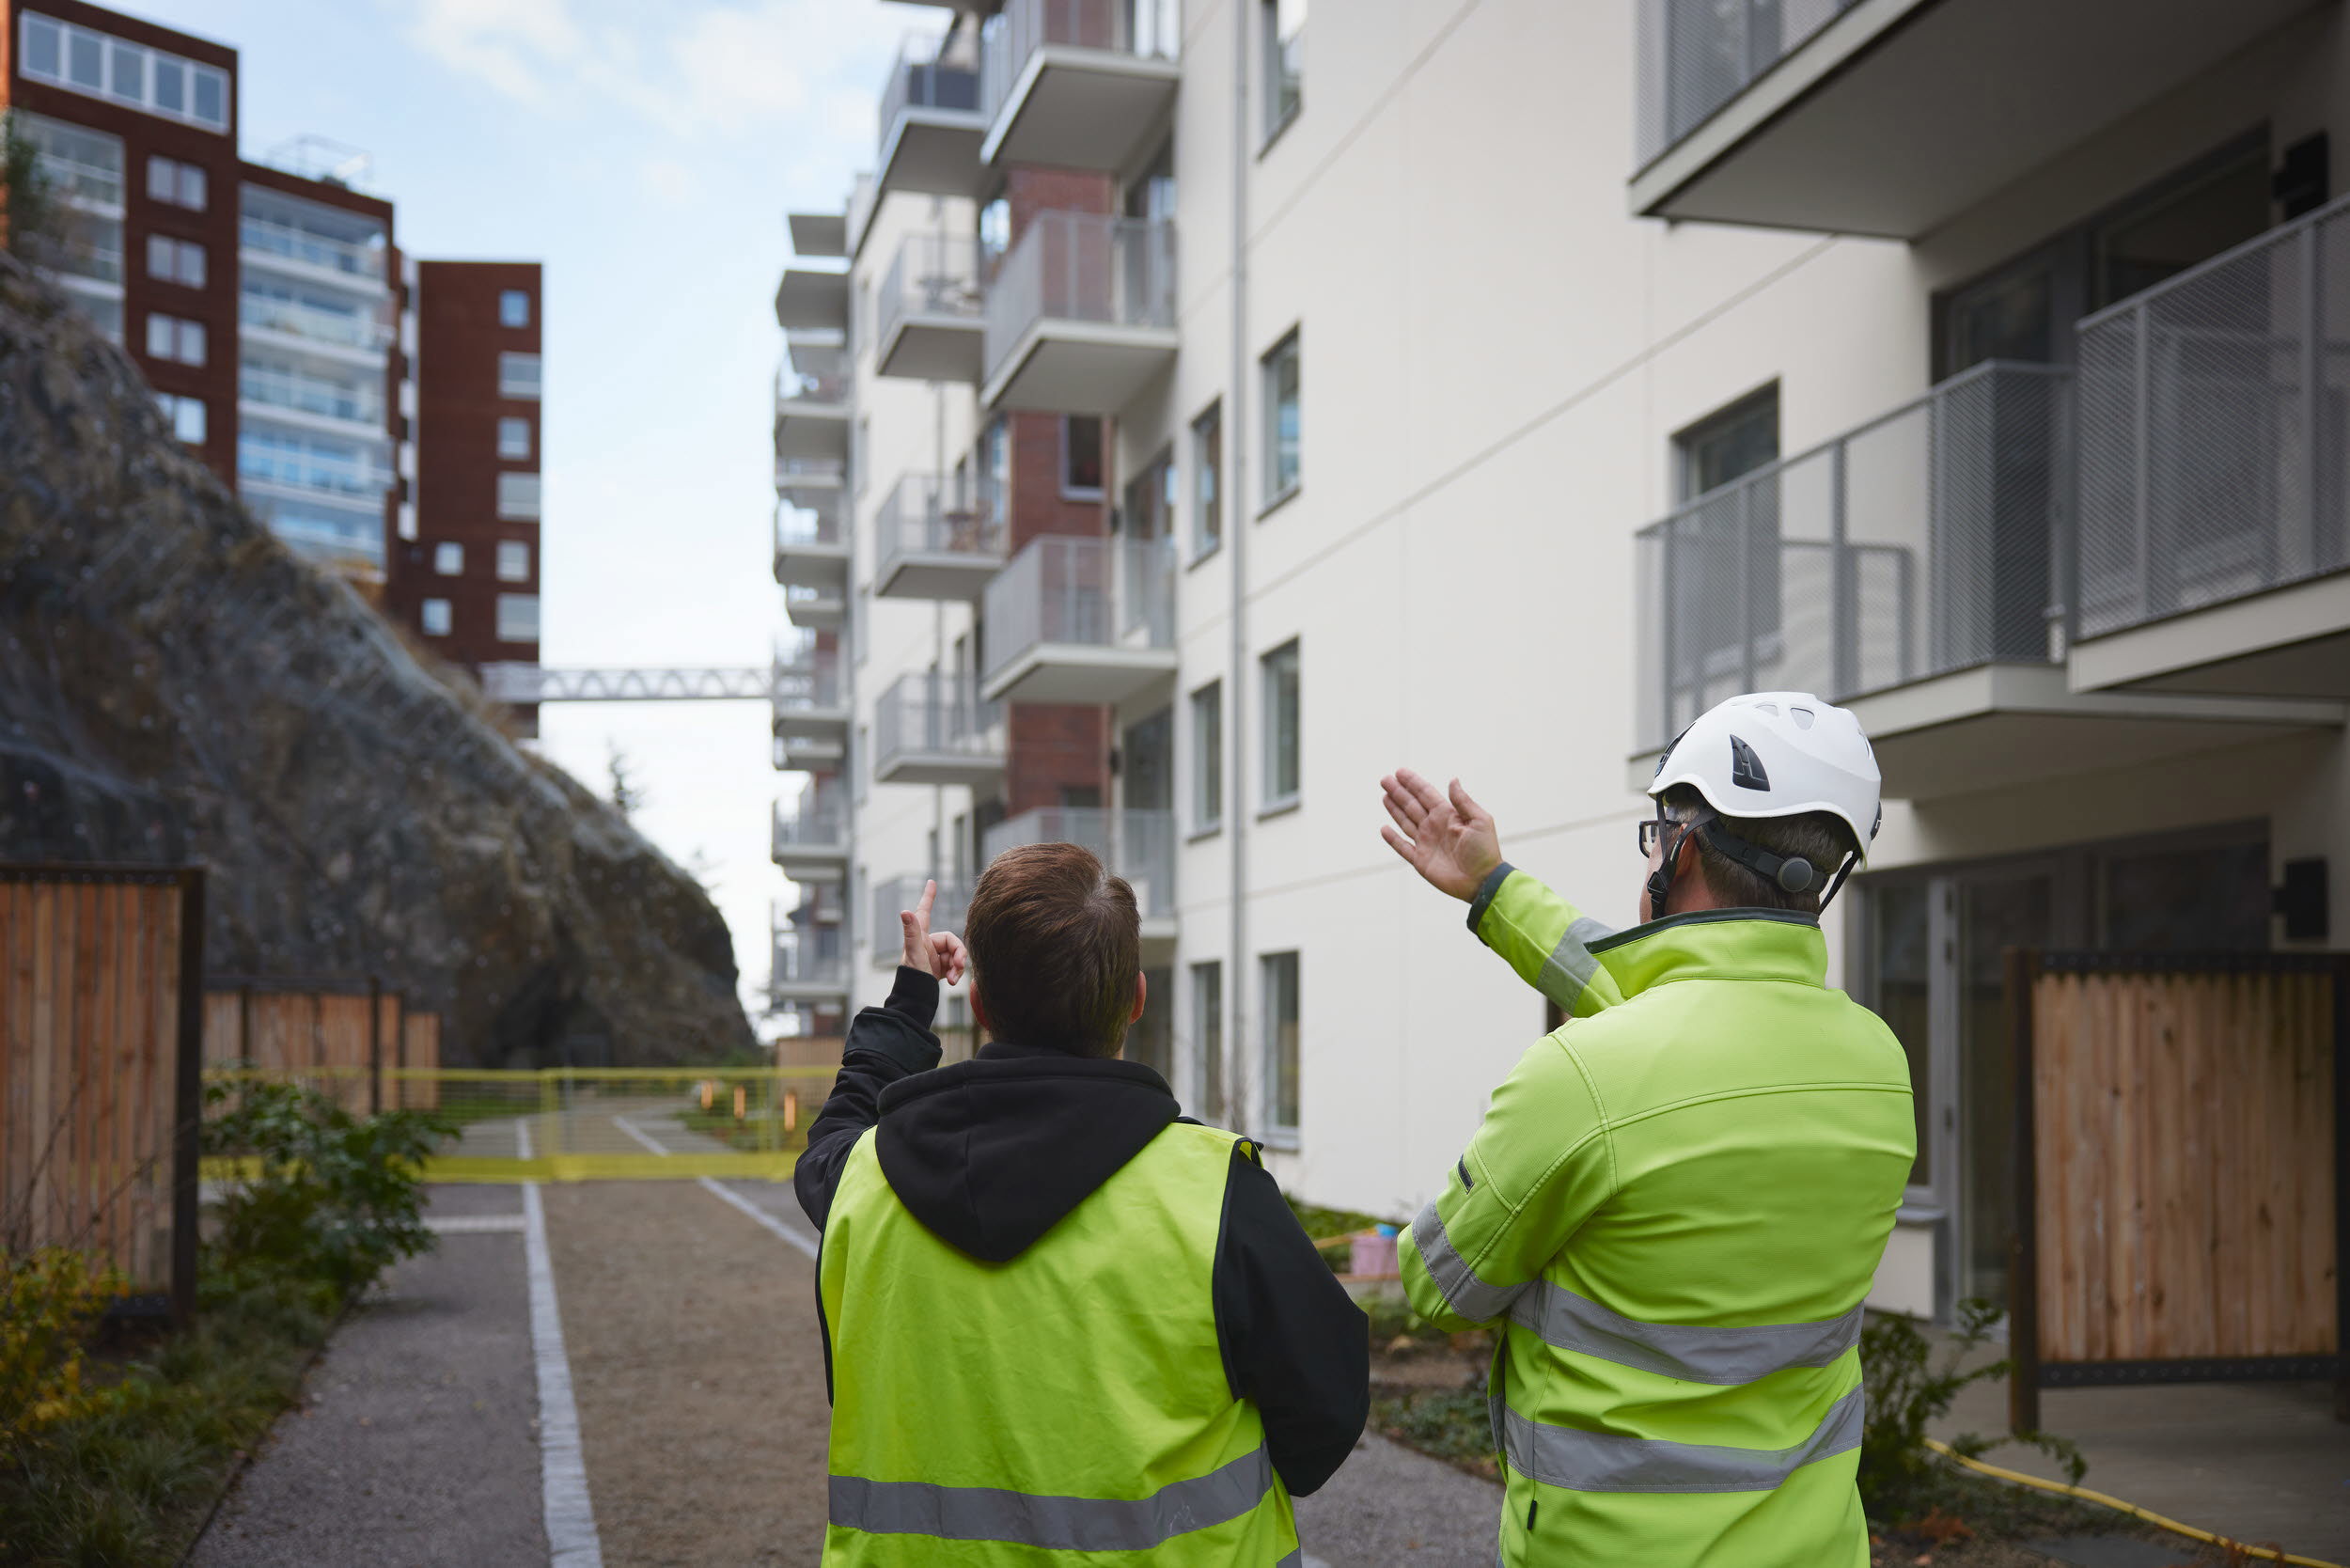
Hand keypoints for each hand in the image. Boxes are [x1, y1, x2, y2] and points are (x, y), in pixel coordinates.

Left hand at [899, 879, 968, 983]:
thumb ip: (912, 932)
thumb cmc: (913, 977)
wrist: (915, 999)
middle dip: (958, 954)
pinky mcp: (940, 967)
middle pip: (952, 940)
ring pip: (956, 954)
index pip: (924, 911)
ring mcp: (935, 956)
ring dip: (958, 966)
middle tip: (957, 966)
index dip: (928, 896)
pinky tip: (951, 981)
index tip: (931, 882)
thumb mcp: (915, 954)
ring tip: (952, 979)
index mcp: (921, 936)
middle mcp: (928, 944)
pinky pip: (954, 965)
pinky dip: (956, 972)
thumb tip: (903, 911)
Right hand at [1379, 768, 1502, 901]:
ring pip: (1405, 822)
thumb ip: (1463, 801)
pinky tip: (1384, 829)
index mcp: (1448, 815)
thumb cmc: (1485, 850)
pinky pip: (1403, 847)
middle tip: (1385, 779)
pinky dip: (1393, 839)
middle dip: (1399, 792)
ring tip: (1384, 795)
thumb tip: (1452, 780)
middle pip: (1412, 805)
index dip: (1413, 783)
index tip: (1400, 772)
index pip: (1426, 794)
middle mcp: (1434, 826)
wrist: (1482, 881)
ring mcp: (1426, 843)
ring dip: (1394, 809)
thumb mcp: (1480, 821)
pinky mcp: (1421, 860)